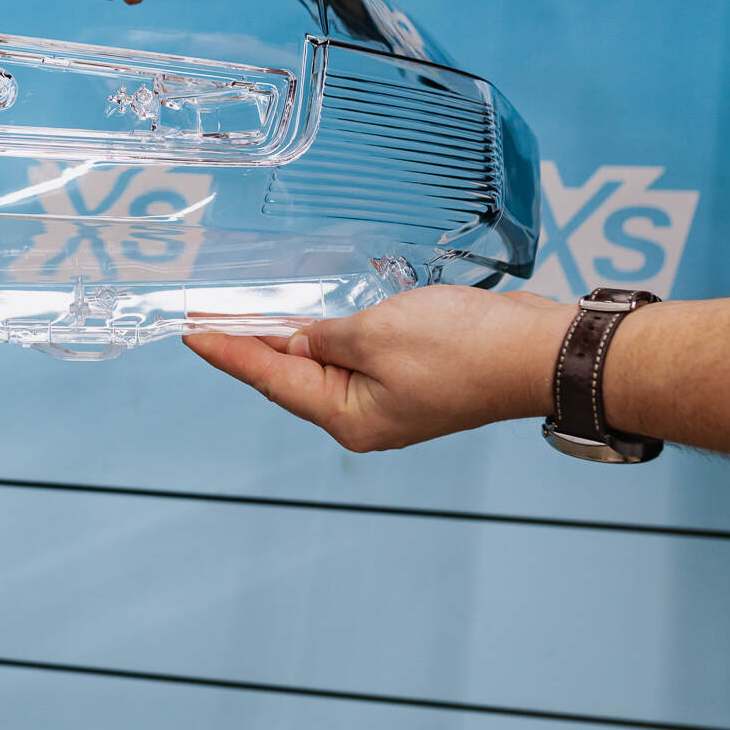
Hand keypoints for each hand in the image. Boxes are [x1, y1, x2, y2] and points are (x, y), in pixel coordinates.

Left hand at [185, 286, 572, 451]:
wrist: (540, 353)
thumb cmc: (465, 349)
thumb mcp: (376, 333)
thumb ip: (326, 336)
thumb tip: (300, 342)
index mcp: (348, 418)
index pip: (269, 378)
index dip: (226, 350)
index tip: (188, 331)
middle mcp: (362, 418)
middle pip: (289, 376)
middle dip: (250, 343)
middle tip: (206, 313)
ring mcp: (388, 400)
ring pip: (320, 365)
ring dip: (287, 337)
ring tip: (244, 312)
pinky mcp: (410, 378)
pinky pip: (352, 357)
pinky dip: (326, 335)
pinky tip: (309, 317)